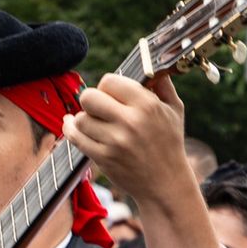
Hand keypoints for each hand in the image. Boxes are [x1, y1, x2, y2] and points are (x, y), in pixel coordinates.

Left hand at [62, 73, 188, 207]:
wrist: (166, 183)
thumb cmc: (170, 143)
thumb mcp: (174, 110)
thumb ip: (162, 84)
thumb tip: (151, 64)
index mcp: (147, 105)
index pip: (110, 81)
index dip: (107, 85)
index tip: (110, 94)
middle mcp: (130, 122)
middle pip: (89, 97)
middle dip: (90, 99)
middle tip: (97, 107)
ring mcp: (115, 142)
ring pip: (81, 119)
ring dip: (84, 119)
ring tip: (93, 121)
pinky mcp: (104, 158)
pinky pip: (76, 138)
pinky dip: (71, 130)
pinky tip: (73, 125)